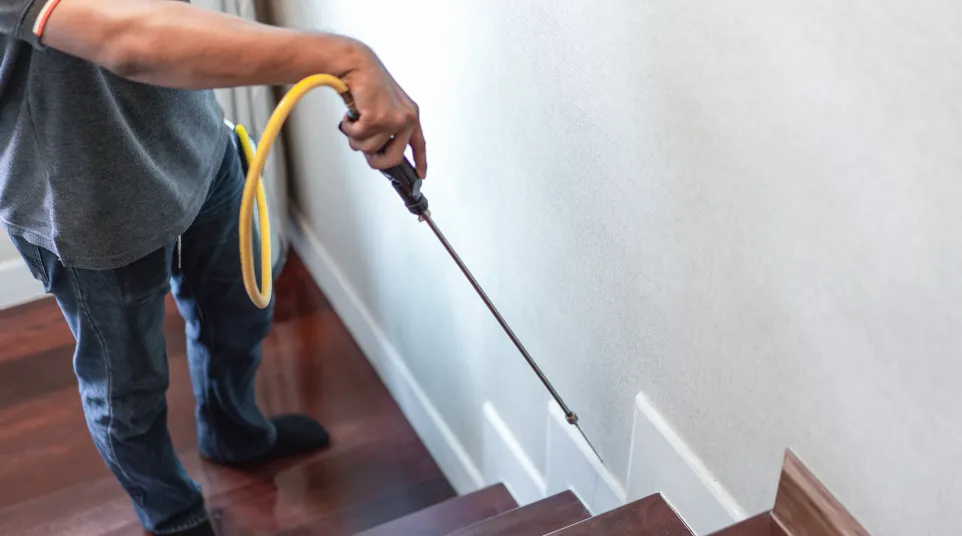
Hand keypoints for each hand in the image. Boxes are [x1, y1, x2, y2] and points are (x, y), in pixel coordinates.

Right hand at [337, 42, 426, 177]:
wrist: (357, 64)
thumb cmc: (367, 83)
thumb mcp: (383, 108)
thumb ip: (386, 129)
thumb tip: (377, 152)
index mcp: (410, 115)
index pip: (419, 144)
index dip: (420, 162)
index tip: (421, 175)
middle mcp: (407, 118)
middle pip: (392, 159)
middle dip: (375, 161)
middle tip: (365, 152)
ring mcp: (394, 120)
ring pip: (370, 149)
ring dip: (356, 138)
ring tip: (356, 120)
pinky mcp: (378, 119)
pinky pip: (358, 138)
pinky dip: (349, 128)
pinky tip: (352, 115)